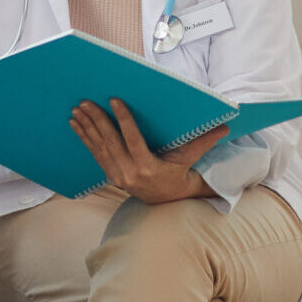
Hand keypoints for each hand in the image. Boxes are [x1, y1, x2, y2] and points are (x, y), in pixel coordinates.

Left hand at [69, 98, 226, 204]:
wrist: (166, 200)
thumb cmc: (178, 175)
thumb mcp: (189, 160)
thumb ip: (203, 142)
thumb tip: (225, 127)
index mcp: (147, 167)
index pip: (132, 139)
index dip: (123, 119)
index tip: (114, 100)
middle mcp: (129, 173)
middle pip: (110, 142)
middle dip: (96, 120)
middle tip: (85, 101)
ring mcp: (117, 176)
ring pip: (99, 148)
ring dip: (86, 127)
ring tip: (76, 109)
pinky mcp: (110, 176)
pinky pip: (95, 154)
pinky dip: (84, 138)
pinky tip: (75, 124)